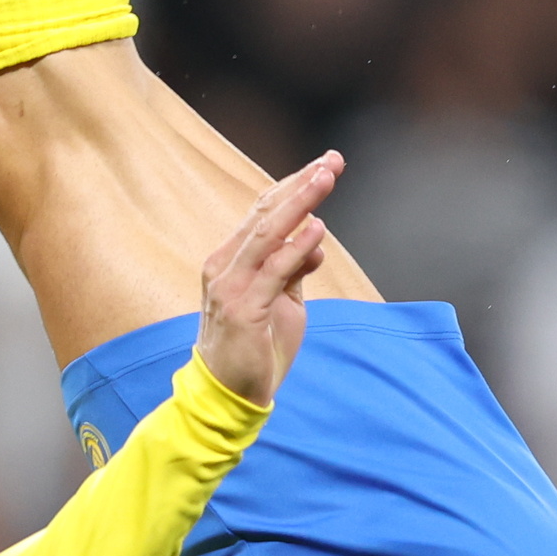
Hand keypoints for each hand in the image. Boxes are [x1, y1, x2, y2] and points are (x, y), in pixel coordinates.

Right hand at [195, 152, 342, 407]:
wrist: (230, 395)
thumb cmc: (254, 348)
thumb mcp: (282, 302)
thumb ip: (294, 270)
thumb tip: (315, 241)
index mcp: (231, 260)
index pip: (264, 212)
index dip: (294, 185)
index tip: (325, 164)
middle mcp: (225, 266)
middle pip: (265, 213)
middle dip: (301, 184)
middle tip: (332, 160)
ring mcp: (230, 287)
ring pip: (267, 234)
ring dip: (299, 203)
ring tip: (326, 178)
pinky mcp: (243, 310)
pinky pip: (273, 272)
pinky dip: (294, 248)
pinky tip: (316, 229)